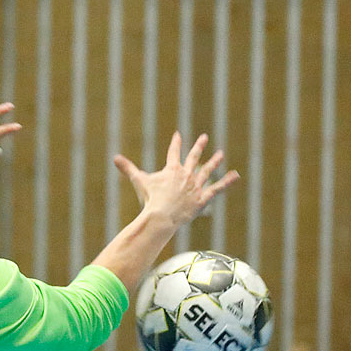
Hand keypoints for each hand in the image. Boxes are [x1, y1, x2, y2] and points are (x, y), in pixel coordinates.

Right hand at [115, 133, 238, 227]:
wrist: (162, 215)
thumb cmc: (150, 200)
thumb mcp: (139, 182)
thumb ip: (128, 168)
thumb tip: (115, 158)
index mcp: (172, 169)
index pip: (174, 151)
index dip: (176, 142)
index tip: (178, 134)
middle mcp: (186, 174)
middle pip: (194, 157)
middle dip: (199, 146)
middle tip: (204, 137)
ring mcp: (196, 186)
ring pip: (207, 171)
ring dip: (214, 162)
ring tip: (221, 154)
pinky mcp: (203, 198)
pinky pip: (217, 188)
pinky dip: (227, 182)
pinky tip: (236, 176)